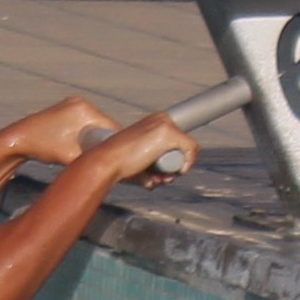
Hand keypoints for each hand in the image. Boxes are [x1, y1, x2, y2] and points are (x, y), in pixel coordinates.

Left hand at [0, 96, 118, 166]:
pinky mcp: (65, 110)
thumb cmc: (43, 149)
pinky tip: (87, 146)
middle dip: (108, 142)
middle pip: (104, 126)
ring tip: (103, 155)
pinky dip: (87, 135)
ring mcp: (71, 105)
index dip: (118, 145)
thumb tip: (113, 166)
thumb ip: (93, 158)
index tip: (125, 159)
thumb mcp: (73, 156)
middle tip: (116, 160)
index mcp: (84, 109)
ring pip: (93, 126)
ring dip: (98, 139)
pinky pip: (83, 124)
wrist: (16, 140)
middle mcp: (80, 103)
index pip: (112, 128)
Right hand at [84, 112, 198, 186]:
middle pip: (182, 145)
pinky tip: (179, 171)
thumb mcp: (138, 160)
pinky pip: (192, 148)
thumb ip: (149, 167)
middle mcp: (161, 118)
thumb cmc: (120, 164)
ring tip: (159, 178)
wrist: (108, 161)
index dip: (173, 158)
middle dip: (175, 164)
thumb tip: (158, 181)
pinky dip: (189, 162)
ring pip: (186, 148)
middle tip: (161, 177)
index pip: (176, 141)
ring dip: (176, 168)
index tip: (163, 172)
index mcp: (154, 122)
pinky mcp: (168, 132)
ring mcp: (165, 124)